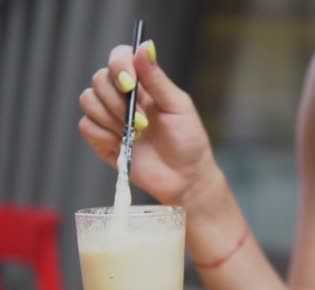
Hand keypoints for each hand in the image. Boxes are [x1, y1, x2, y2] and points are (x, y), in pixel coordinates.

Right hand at [79, 41, 213, 204]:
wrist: (184, 177)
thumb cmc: (188, 141)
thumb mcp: (178, 107)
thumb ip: (157, 79)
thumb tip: (145, 46)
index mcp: (144, 84)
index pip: (119, 57)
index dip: (118, 64)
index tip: (129, 83)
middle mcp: (124, 97)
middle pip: (99, 79)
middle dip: (117, 100)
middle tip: (142, 122)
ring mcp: (111, 118)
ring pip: (88, 100)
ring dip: (111, 118)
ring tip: (136, 134)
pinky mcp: (102, 140)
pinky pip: (86, 126)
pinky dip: (103, 135)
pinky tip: (124, 145)